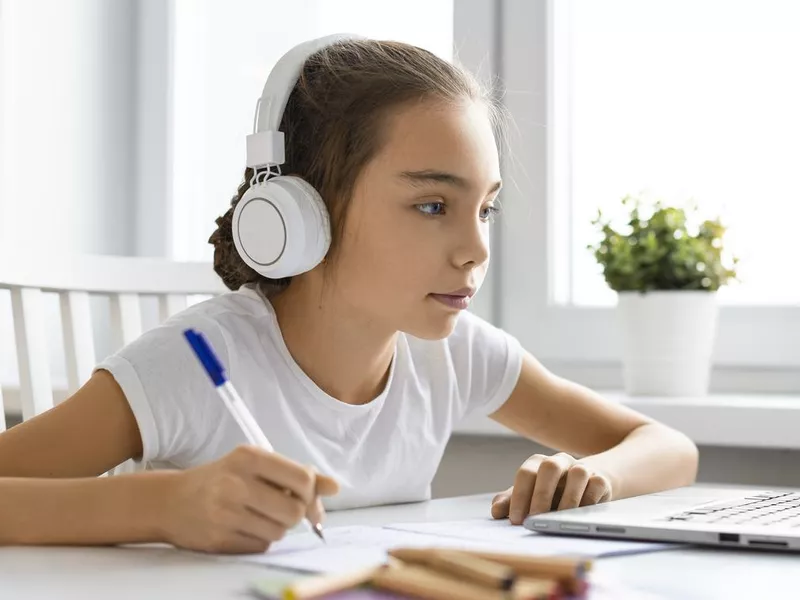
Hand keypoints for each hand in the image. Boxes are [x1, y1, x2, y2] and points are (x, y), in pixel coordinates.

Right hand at [160, 445, 338, 552]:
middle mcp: (236, 483)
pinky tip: (243, 527)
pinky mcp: (219, 539)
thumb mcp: (255, 466)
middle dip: (295, 514)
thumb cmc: (222, 480)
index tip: (305, 496)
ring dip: (277, 527)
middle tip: (281, 508)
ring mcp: (226, 513)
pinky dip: (260, 539)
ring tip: (257, 515)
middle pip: (294, 511)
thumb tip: (335, 487)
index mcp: (249, 457)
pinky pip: (261, 546)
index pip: (302, 478)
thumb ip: (296, 475)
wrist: (170, 501)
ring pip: (280, 531)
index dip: (311, 492)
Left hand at [491, 452, 611, 524]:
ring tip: (559, 520)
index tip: (516, 520)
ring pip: (576, 473)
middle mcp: (559, 462)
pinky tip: (580, 517)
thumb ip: (512, 501)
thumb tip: (496, 511)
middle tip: (535, 519)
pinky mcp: (600, 479)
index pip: (525, 474)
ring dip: (567, 498)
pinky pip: (596, 485)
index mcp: (538, 464)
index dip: (519, 497)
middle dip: (541, 495)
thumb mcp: (530, 496)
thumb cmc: (553, 492)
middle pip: (549, 468)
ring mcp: (581, 468)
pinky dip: (588, 501)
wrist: (587, 483)